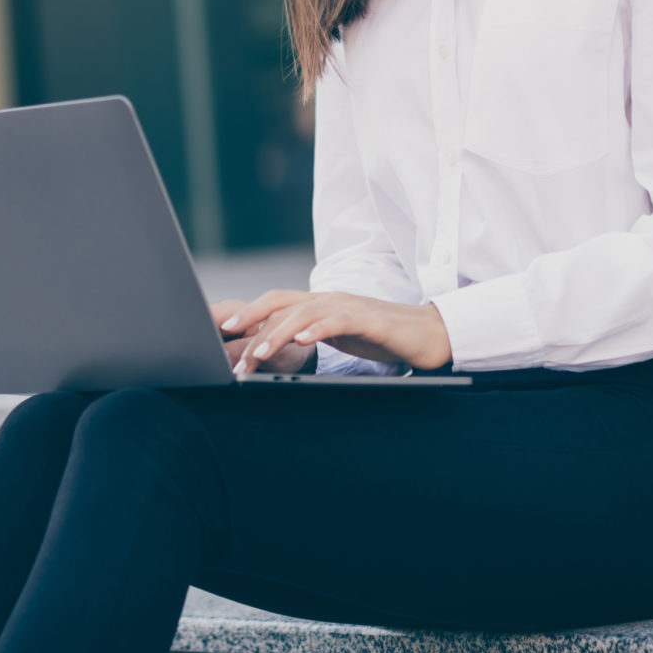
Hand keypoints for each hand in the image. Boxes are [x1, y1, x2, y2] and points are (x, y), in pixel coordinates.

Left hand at [219, 289, 453, 372]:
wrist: (428, 333)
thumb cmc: (381, 336)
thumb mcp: (338, 335)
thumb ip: (310, 335)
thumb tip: (273, 349)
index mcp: (319, 303)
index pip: (276, 302)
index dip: (249, 312)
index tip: (225, 331)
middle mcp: (329, 299)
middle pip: (281, 303)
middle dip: (252, 322)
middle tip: (232, 345)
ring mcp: (348, 306)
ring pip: (304, 314)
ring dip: (277, 333)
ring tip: (258, 353)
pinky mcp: (369, 319)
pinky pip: (338, 321)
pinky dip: (317, 330)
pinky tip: (302, 342)